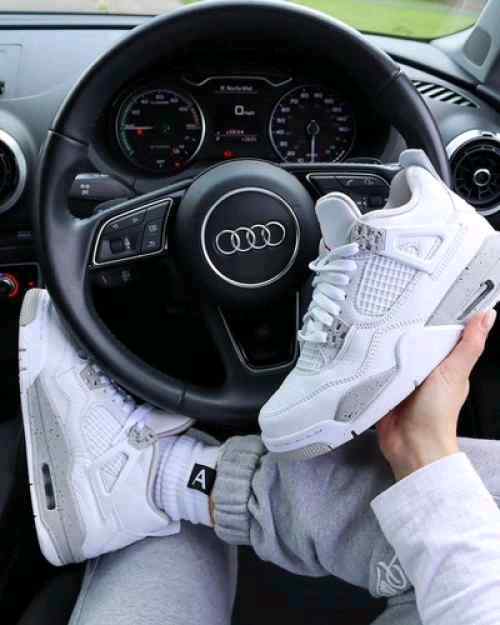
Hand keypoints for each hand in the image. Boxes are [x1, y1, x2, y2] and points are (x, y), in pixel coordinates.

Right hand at [377, 310, 495, 480]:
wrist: (411, 444)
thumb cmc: (437, 414)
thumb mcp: (454, 372)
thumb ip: (469, 345)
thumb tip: (488, 317)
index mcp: (446, 366)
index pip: (443, 335)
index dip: (439, 318)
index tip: (433, 299)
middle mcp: (425, 372)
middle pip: (415, 342)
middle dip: (407, 331)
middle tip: (398, 311)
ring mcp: (405, 381)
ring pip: (395, 355)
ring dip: (389, 348)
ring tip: (381, 331)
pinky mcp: (386, 388)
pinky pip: (379, 370)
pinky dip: (375, 364)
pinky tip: (371, 355)